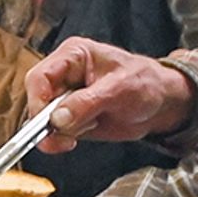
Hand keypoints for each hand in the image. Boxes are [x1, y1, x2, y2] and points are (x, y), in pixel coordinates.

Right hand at [24, 36, 197, 149]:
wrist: (160, 105)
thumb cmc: (145, 84)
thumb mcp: (119, 90)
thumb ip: (87, 103)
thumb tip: (57, 119)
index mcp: (74, 55)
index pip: (40, 76)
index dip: (38, 100)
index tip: (46, 121)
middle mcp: (64, 75)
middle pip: (37, 99)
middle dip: (45, 121)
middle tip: (64, 136)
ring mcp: (65, 98)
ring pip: (41, 120)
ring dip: (55, 133)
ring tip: (81, 132)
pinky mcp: (69, 118)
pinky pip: (53, 133)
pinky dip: (60, 140)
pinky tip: (77, 138)